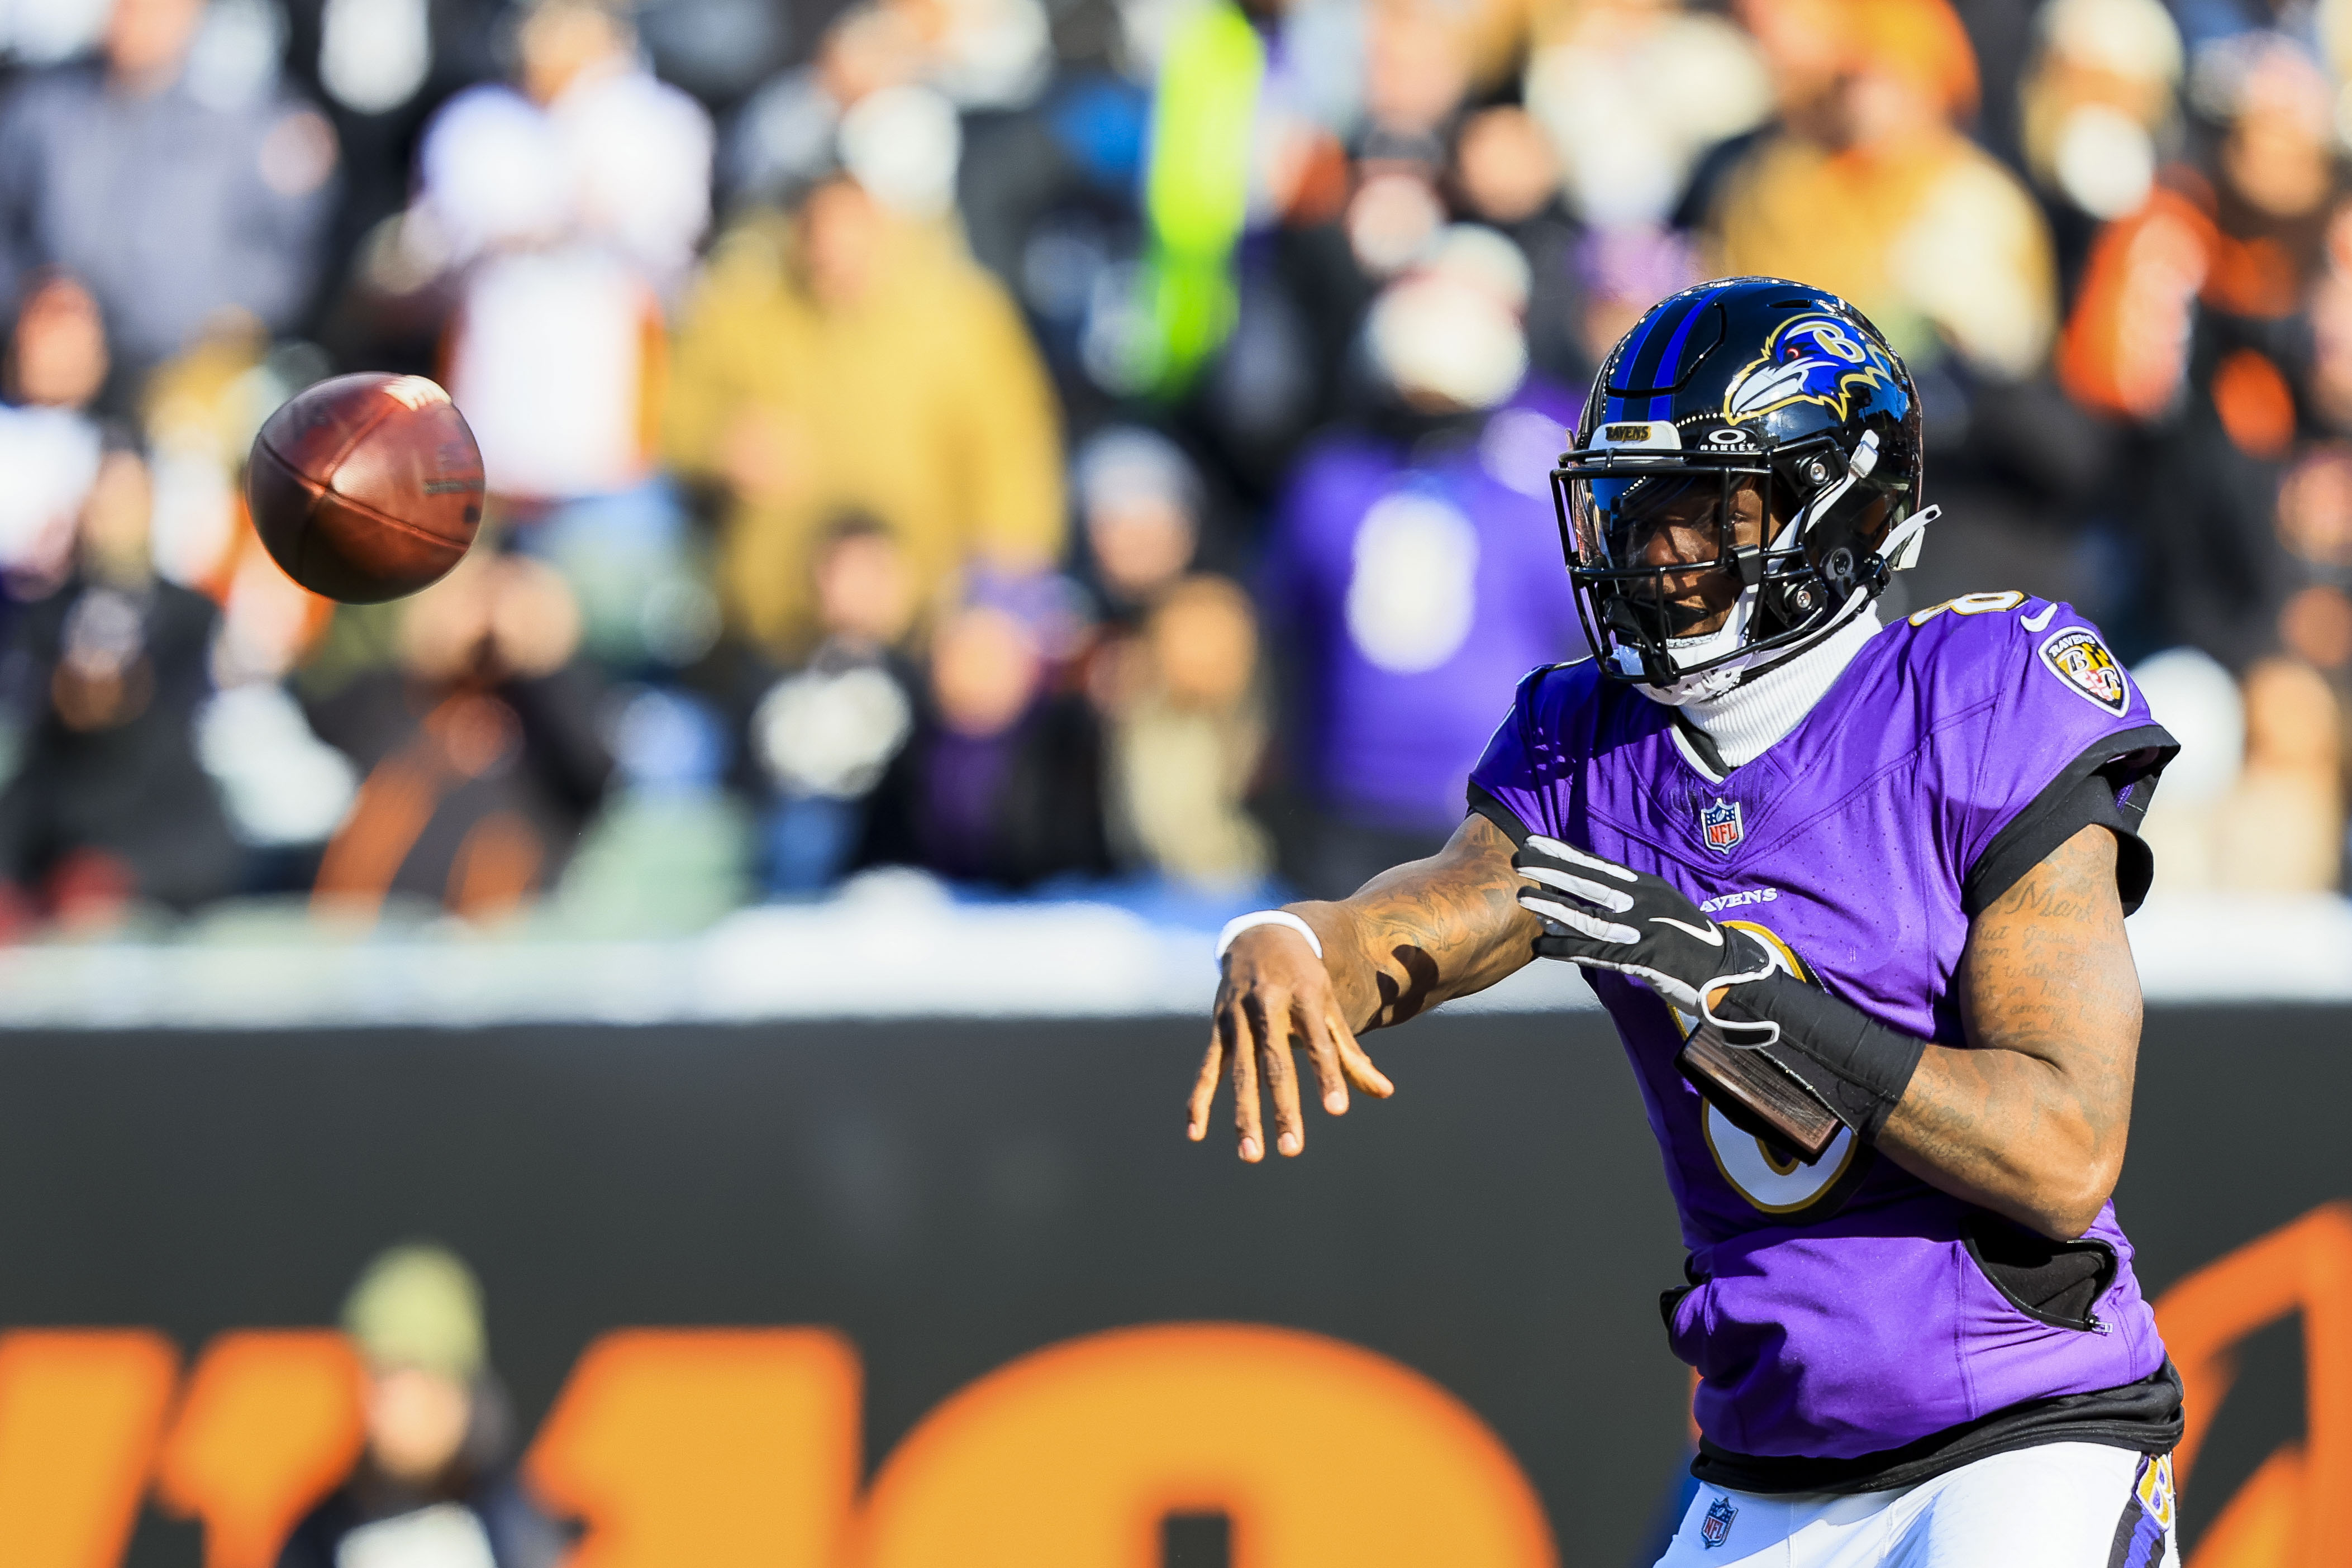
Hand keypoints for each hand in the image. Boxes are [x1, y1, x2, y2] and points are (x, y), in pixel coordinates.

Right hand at [1188, 921, 1393, 1161]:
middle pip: (1275, 1063)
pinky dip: (1199, 1100)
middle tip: (1292, 1150)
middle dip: (1283, 1107)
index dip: (1328, 1075)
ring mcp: (1238, 1017)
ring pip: (1240, 1072)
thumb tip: (1385, 1093)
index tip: (1336, 1110)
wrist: (1261, 935)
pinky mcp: (1217, 1027)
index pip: (1318, 1042)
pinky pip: (1207, 1068)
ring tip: (1252, 1155)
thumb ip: (1351, 1053)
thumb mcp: (1330, 1006)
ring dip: (1243, 1115)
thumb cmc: (1305, 979)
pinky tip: (1195, 1134)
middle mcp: (1268, 1006)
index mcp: (1304, 996)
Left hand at [1513, 835, 1779, 1013]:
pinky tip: (1543, 945)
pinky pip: (1596, 953)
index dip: (1565, 853)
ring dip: (1553, 907)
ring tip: (1523, 898)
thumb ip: (1631, 899)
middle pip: (1590, 882)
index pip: (1598, 865)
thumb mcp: (1662, 908)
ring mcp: (1644, 930)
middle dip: (1552, 870)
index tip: (1535, 842)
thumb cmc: (1690, 942)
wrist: (1729, 973)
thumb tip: (1591, 892)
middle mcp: (1643, 902)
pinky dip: (1567, 948)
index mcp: (1647, 887)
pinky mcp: (1644, 958)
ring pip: (1588, 916)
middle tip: (1519, 859)